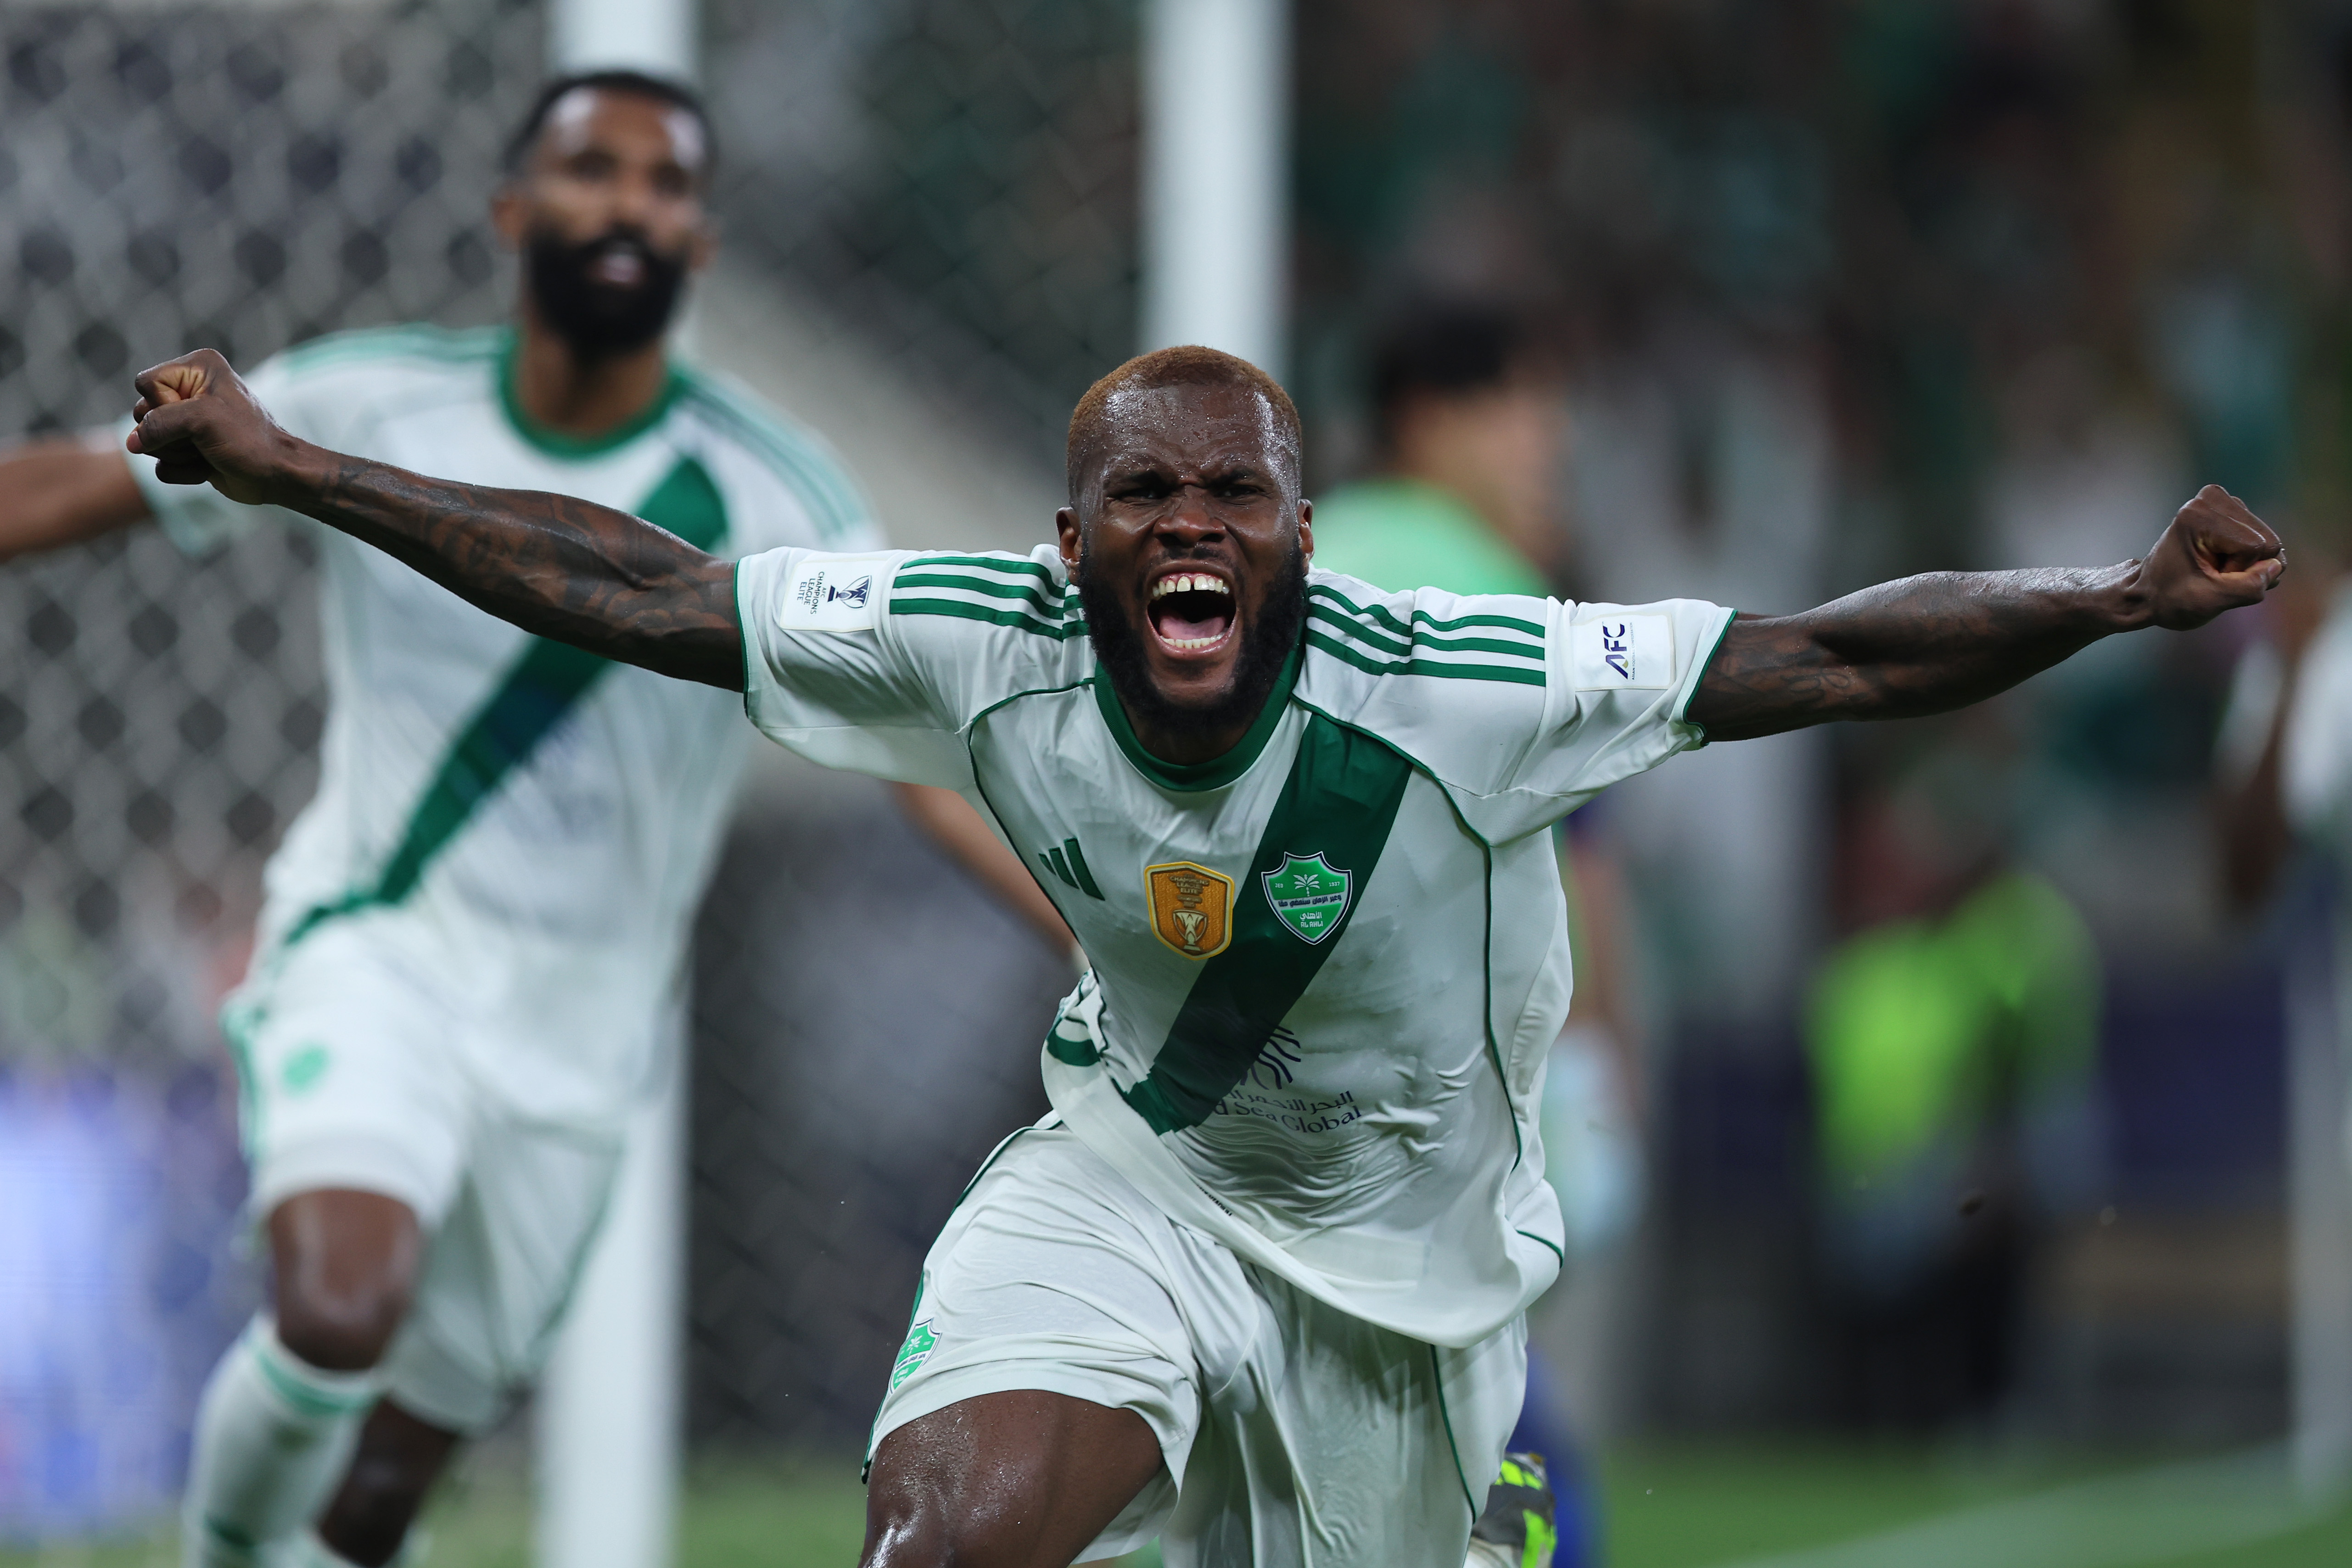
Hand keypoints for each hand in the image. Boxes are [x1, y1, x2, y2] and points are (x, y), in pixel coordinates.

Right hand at [124, 349, 295, 507]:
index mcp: (197, 367)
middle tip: (203, 438)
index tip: (197, 415)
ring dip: (178, 454)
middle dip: (170, 434)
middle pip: (143, 413)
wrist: (277, 475)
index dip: (163, 405)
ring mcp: (188, 422)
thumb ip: (157, 424)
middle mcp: (190, 390)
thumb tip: (132, 443)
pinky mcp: (188, 449)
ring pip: (149, 441)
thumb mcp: (201, 420)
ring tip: (208, 452)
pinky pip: (162, 463)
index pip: (147, 383)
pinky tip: (209, 467)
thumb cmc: (248, 440)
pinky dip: (184, 471)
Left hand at [2140, 485, 2285, 630]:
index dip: (2237, 570)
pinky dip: (2246, 558)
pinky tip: (2220, 561)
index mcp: (2198, 515)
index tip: (2206, 576)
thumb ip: (2247, 587)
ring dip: (2246, 564)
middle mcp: (2211, 499)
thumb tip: (2276, 566)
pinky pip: (2264, 540)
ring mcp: (2223, 502)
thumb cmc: (2170, 599)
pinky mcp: (2232, 510)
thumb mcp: (2208, 602)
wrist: (2149, 593)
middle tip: (2210, 574)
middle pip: (2268, 541)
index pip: (2256, 546)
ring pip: (2269, 542)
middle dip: (2245, 567)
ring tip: (2212, 568)